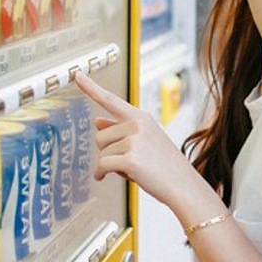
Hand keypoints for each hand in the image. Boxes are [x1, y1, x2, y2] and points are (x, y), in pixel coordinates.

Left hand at [74, 73, 200, 209]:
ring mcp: (134, 141)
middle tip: (127, 160)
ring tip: (131, 169)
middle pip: (100, 136)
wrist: (183, 185)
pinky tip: (104, 176)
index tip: (78, 75)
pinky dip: (101, 173)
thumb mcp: (145, 141)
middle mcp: (138, 125)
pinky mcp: (130, 159)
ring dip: (109, 164)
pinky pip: (103, 165)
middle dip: (107, 151)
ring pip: (101, 152)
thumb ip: (120, 130)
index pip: (111, 100)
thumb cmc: (165, 165)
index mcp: (142, 118)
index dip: (91, 88)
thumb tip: (97, 121)